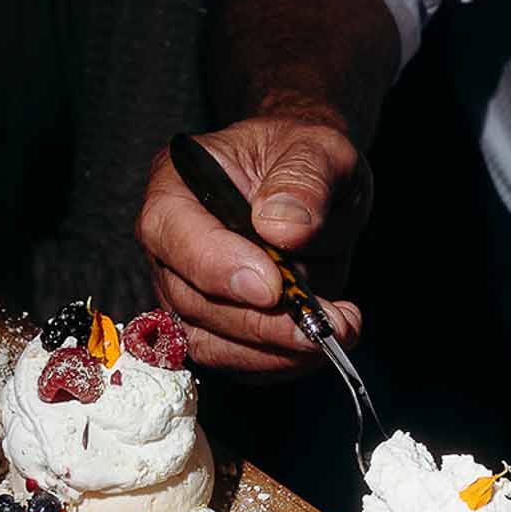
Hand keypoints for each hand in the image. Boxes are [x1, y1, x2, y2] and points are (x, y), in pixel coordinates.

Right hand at [137, 117, 372, 373]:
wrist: (316, 183)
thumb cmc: (305, 157)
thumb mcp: (318, 147)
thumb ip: (303, 178)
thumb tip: (282, 227)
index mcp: (177, 186)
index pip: (173, 235)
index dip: (219, 268)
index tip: (273, 287)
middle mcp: (172, 247)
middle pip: (193, 303)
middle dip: (262, 324)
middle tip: (323, 324)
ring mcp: (191, 293)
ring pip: (212, 345)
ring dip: (277, 352)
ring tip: (338, 329)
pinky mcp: (220, 329)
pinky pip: (240, 364)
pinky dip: (285, 362)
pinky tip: (326, 337)